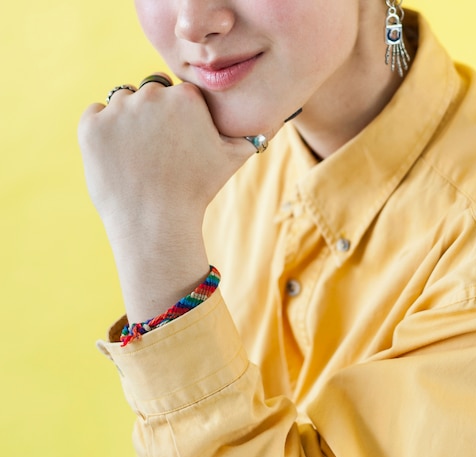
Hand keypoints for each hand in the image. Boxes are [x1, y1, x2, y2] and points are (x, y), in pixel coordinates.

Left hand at [78, 74, 264, 321]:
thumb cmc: (197, 191)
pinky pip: (96, 117)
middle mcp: (151, 95)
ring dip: (128, 122)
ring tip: (140, 158)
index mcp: (186, 97)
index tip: (179, 143)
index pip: (178, 93)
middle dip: (154, 116)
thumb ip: (246, 136)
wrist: (156, 222)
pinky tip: (120, 158)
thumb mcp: (232, 160)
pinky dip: (104, 133)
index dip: (179, 119)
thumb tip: (263, 127)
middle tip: (159, 153)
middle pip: (150, 93)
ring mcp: (118, 110)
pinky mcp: (91, 126)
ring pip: (122, 103)